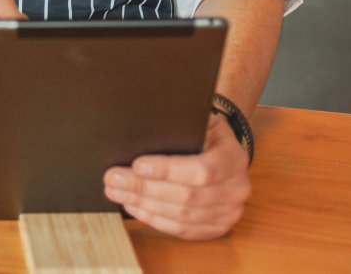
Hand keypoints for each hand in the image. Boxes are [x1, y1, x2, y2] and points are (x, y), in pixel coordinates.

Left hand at [103, 114, 250, 239]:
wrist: (225, 153)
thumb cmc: (207, 134)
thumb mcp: (201, 121)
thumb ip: (181, 127)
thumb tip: (145, 131)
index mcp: (234, 158)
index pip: (201, 170)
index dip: (167, 170)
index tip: (137, 165)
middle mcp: (236, 188)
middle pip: (186, 196)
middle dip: (144, 188)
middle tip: (113, 178)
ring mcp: (229, 212)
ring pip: (181, 216)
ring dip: (144, 205)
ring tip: (117, 192)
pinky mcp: (217, 228)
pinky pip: (182, 230)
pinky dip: (154, 219)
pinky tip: (134, 207)